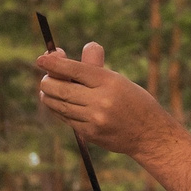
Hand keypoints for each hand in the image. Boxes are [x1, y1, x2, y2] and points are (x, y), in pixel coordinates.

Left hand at [36, 41, 175, 155]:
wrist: (149, 133)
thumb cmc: (133, 101)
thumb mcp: (118, 80)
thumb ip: (92, 67)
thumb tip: (61, 56)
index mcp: (109, 81)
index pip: (74, 69)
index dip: (54, 63)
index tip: (41, 59)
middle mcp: (101, 100)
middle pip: (60, 88)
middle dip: (47, 81)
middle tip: (46, 78)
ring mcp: (94, 119)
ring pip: (59, 105)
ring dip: (48, 96)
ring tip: (47, 90)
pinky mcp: (90, 134)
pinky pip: (66, 119)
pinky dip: (59, 110)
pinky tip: (59, 104)